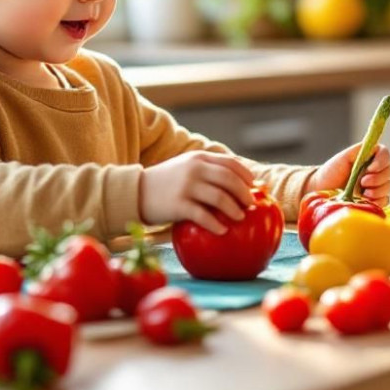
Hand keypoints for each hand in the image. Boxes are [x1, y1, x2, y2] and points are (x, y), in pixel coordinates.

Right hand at [139, 151, 255, 235]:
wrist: (135, 192)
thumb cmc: (165, 183)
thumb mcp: (185, 168)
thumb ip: (207, 171)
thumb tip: (237, 184)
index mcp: (198, 158)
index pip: (230, 163)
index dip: (246, 175)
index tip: (254, 186)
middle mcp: (194, 169)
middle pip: (229, 179)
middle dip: (244, 193)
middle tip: (250, 205)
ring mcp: (186, 186)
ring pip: (219, 197)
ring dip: (234, 209)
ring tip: (240, 218)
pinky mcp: (177, 205)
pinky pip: (203, 215)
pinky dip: (216, 224)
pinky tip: (223, 231)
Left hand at [307, 141, 389, 206]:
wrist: (323, 189)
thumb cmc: (332, 171)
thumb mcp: (345, 157)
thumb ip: (360, 150)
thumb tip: (374, 147)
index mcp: (370, 157)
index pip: (385, 154)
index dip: (381, 161)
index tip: (370, 168)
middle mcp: (376, 170)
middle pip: (389, 171)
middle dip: (377, 178)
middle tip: (363, 182)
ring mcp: (376, 185)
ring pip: (388, 187)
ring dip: (377, 191)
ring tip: (362, 194)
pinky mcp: (374, 200)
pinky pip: (384, 201)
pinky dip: (377, 201)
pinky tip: (365, 201)